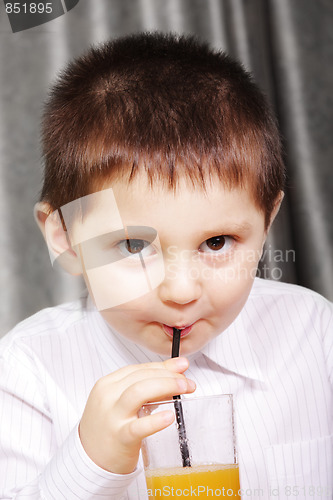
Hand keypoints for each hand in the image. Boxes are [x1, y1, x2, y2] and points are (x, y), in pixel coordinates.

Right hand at [78, 357, 195, 473]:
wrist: (89, 460)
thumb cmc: (109, 428)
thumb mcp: (123, 402)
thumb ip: (147, 387)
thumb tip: (177, 373)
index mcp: (108, 384)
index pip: (139, 368)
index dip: (163, 366)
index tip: (182, 368)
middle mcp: (108, 397)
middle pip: (141, 377)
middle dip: (169, 375)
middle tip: (187, 382)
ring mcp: (112, 417)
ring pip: (138, 391)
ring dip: (165, 386)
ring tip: (184, 389)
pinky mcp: (119, 438)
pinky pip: (138, 427)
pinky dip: (155, 421)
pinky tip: (169, 416)